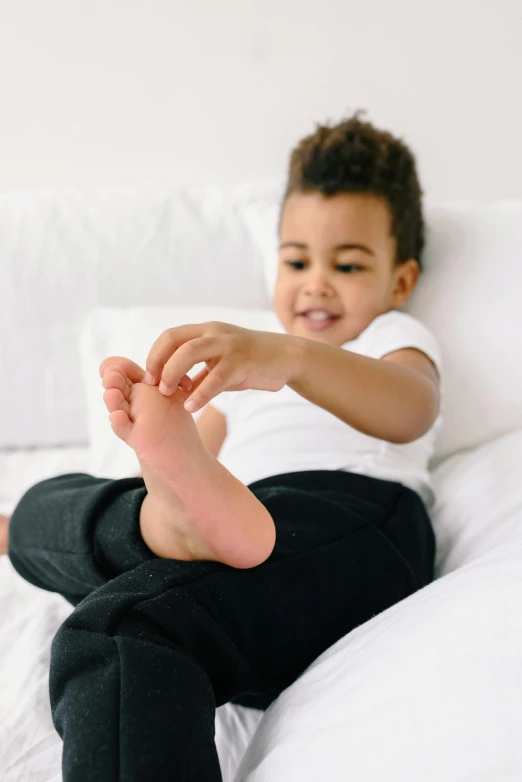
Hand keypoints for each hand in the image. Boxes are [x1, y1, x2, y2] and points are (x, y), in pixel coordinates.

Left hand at [142, 321, 301, 413]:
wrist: (287, 357)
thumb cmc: (251, 363)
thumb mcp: (220, 363)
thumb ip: (198, 372)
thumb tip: (173, 388)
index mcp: (206, 331)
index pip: (169, 336)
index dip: (155, 356)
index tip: (150, 379)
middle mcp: (214, 333)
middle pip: (174, 340)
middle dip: (158, 364)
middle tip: (156, 387)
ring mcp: (228, 345)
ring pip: (189, 353)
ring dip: (173, 374)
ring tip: (168, 395)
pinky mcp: (242, 361)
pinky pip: (215, 378)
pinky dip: (199, 394)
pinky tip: (191, 407)